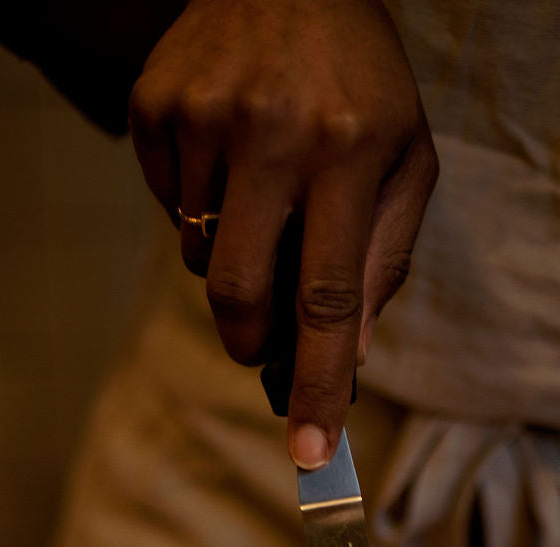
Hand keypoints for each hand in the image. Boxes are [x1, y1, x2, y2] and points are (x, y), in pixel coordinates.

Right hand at [129, 0, 437, 466]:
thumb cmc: (363, 81)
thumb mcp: (405, 160)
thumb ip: (383, 259)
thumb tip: (353, 353)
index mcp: (346, 153)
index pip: (326, 298)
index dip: (317, 383)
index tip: (310, 452)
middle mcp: (270, 135)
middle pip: (239, 293)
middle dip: (250, 339)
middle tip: (263, 337)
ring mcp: (201, 117)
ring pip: (198, 254)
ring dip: (231, 257)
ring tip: (264, 193)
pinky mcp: (154, 107)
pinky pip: (168, 207)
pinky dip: (198, 210)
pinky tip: (230, 160)